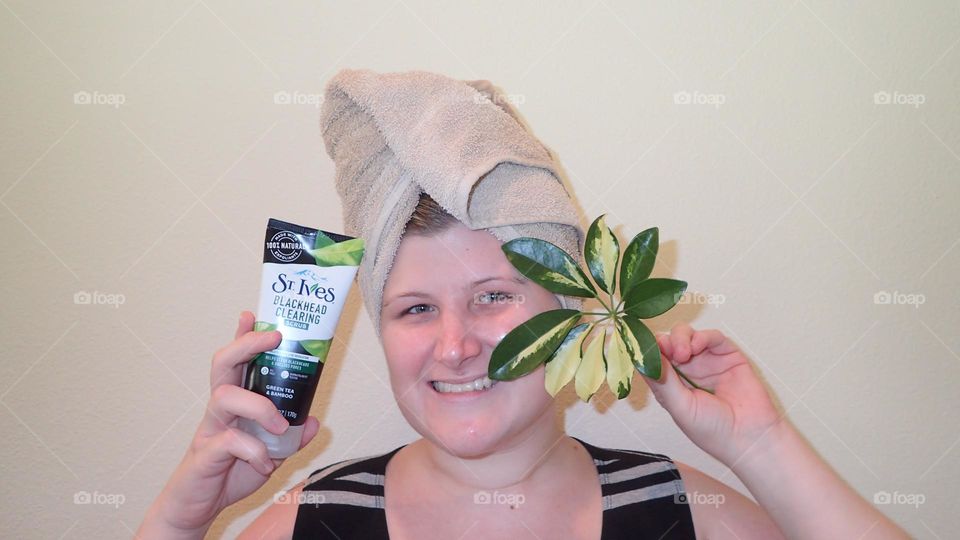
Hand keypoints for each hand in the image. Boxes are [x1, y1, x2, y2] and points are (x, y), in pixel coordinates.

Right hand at [137, 311, 320, 537]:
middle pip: (223, 364)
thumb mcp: (270, 454)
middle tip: (273, 339)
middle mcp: (219, 410)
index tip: (253, 314)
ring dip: (259, 407)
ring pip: (225, 397)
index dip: (243, 335)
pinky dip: (254, 451)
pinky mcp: (205, 454)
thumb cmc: (229, 474)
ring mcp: (209, 429)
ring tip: (279, 428)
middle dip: (246, 344)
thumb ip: (290, 437)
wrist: (197, 508)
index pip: (236, 361)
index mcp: (235, 403)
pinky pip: (229, 442)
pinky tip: (265, 464)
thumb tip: (313, 420)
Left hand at [640, 322, 782, 466]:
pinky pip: (712, 337)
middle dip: (664, 342)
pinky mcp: (727, 355)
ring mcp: (707, 361)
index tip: (646, 350)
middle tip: (668, 351)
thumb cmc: (713, 430)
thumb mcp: (680, 407)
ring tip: (683, 353)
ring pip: (687, 335)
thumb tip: (642, 358)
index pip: (654, 359)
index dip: (648, 351)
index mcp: (671, 384)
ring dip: (681, 338)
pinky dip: (702, 336)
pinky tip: (697, 346)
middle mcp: (687, 370)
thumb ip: (662, 381)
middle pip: (668, 342)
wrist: (750, 437)